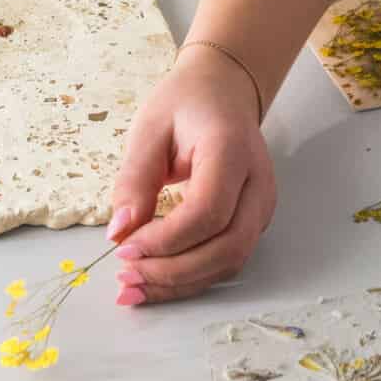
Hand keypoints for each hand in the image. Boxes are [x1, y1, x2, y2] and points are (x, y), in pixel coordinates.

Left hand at [106, 49, 276, 305]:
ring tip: (133, 288)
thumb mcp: (149, 129)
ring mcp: (262, 207)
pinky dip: (190, 278)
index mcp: (233, 151)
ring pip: (230, 263)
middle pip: (227, 247)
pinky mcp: (253, 223)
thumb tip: (119, 234)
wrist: (224, 93)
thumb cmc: (186, 104)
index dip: (166, 239)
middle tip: (125, 276)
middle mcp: (258, 184)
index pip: (208, 211)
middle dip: (173, 272)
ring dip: (180, 283)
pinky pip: (226, 261)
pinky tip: (155, 282)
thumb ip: (135, 179)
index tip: (123, 248)